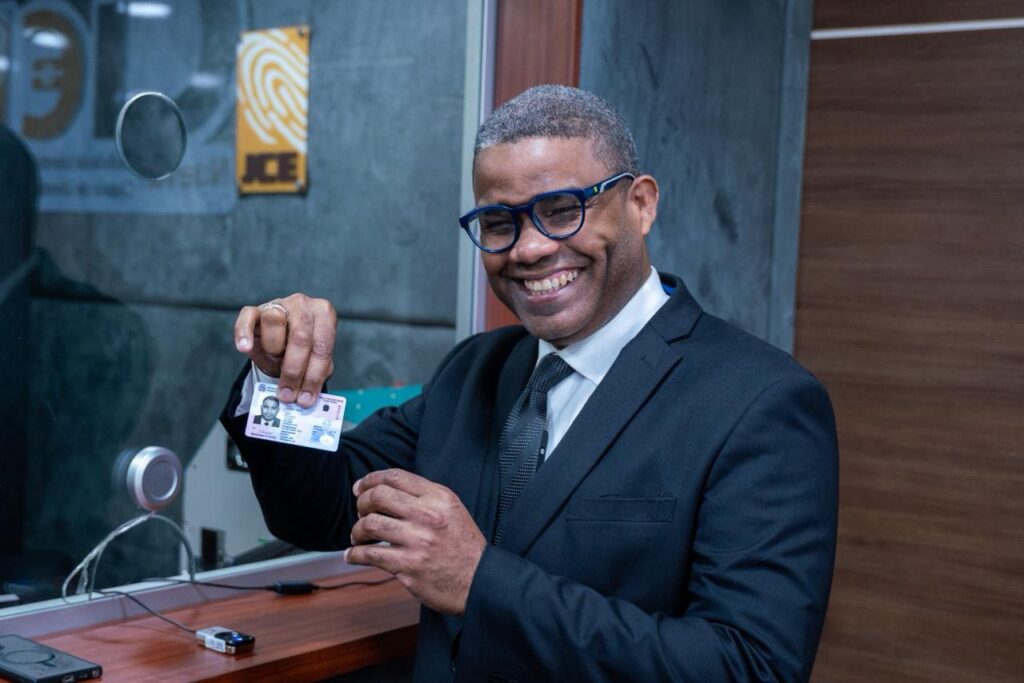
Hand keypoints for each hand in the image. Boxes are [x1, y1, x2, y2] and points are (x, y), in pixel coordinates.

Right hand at [234, 293, 336, 406]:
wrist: (279, 342)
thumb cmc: (300, 351)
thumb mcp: (313, 361)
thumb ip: (315, 372)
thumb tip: (307, 395)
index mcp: (324, 314)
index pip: (323, 345)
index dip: (314, 375)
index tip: (306, 398)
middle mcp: (303, 304)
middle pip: (301, 336)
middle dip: (294, 371)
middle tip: (288, 395)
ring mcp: (279, 304)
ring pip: (274, 321)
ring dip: (273, 349)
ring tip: (274, 363)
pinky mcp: (255, 310)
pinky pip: (247, 317)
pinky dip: (244, 333)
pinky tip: (244, 348)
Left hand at [346, 469, 485, 615]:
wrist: (480, 581)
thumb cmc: (464, 547)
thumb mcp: (452, 510)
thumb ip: (424, 497)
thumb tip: (386, 490)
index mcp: (439, 498)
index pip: (396, 477)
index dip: (371, 480)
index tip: (360, 488)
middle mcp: (427, 515)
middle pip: (378, 496)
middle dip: (362, 503)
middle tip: (361, 513)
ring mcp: (417, 541)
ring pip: (370, 524)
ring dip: (357, 530)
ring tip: (358, 537)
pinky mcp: (408, 566)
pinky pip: (370, 554)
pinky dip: (355, 554)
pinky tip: (353, 555)